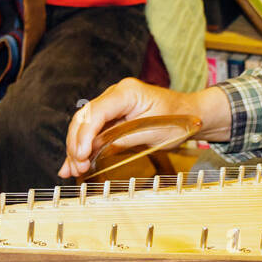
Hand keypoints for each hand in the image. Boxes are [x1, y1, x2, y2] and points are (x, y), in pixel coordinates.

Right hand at [60, 78, 231, 178]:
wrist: (189, 113)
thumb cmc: (177, 118)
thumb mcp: (154, 131)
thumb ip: (126, 138)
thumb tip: (101, 150)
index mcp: (126, 92)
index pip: (97, 112)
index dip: (85, 134)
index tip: (82, 154)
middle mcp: (114, 95)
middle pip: (84, 118)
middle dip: (76, 144)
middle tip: (78, 166)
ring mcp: (111, 106)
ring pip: (83, 126)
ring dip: (76, 148)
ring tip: (73, 169)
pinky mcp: (111, 118)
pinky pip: (91, 132)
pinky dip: (81, 148)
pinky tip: (71, 164)